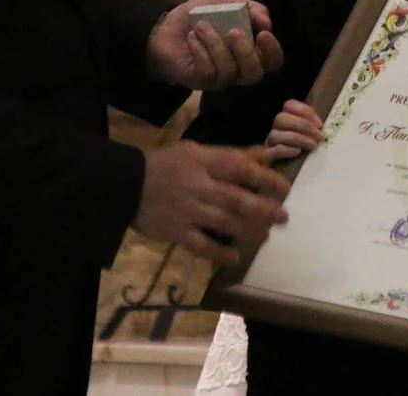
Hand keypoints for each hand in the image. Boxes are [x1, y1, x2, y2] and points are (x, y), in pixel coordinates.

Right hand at [132, 141, 290, 264]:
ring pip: (225, 223)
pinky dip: (220, 253)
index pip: (240, 168)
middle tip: (283, 217)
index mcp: (203, 162)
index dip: (265, 178)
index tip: (284, 188)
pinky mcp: (176, 231)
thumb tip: (264, 153)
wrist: (123, 184)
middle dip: (264, 209)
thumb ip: (230, 154)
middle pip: (237, 199)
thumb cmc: (164, 164)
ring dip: (249, 231)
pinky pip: (202, 246)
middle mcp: (199, 186)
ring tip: (265, 235)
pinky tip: (234, 257)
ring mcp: (188, 211)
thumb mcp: (195, 151)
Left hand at [147, 0, 284, 90]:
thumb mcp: (228, 4)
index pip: (273, 62)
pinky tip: (192, 37)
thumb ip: (251, 9)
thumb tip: (267, 21)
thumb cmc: (203, 16)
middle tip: (233, 32)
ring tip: (202, 26)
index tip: (264, 33)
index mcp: (251, 51)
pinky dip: (201, 50)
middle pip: (255, 74)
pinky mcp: (200, 81)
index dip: (273, 51)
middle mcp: (239, 70)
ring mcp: (220, 78)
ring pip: (229, 71)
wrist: (167, 26)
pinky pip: (208, 71)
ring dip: (216, 45)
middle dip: (247, 52)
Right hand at [265, 99, 322, 160]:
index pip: (289, 105)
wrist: (291, 180)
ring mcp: (270, 145)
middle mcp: (276, 130)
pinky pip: (271, 151)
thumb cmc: (306, 156)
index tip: (320, 124)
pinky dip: (285, 150)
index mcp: (286, 121)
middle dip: (302, 125)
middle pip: (281, 118)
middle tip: (319, 136)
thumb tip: (323, 126)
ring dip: (297, 138)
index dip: (304, 111)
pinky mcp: (268, 160)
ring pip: (275, 134)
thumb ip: (314, 129)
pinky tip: (297, 152)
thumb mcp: (312, 139)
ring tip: (313, 145)